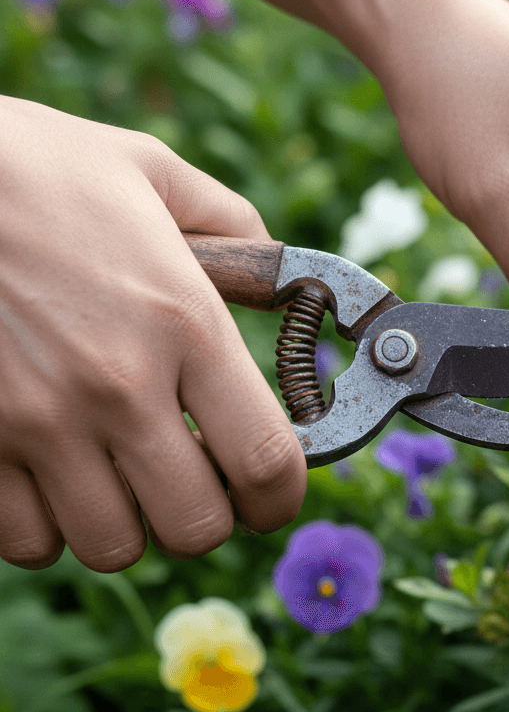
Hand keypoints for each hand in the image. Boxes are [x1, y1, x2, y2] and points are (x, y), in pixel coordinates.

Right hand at [0, 96, 305, 572]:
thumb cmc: (28, 165)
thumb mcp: (149, 171)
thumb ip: (232, 224)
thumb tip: (279, 268)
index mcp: (184, 323)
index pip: (266, 462)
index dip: (280, 497)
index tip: (271, 495)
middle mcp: (116, 386)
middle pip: (195, 527)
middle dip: (204, 515)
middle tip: (190, 481)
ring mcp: (35, 422)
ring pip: (110, 546)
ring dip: (126, 523)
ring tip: (116, 476)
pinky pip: (25, 539)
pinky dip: (46, 524)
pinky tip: (48, 475)